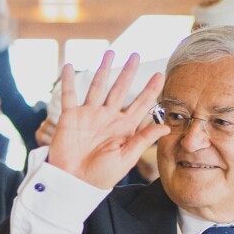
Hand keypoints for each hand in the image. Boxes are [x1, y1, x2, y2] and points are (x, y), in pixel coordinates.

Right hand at [44, 51, 164, 189]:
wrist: (74, 181)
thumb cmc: (101, 175)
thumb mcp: (126, 158)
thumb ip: (143, 140)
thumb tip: (165, 126)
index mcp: (124, 128)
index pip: (141, 104)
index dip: (151, 90)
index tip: (161, 75)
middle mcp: (108, 118)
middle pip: (120, 89)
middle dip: (128, 72)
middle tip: (135, 55)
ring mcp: (89, 115)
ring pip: (97, 87)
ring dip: (103, 69)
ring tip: (109, 52)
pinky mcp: (70, 117)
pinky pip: (69, 95)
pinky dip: (68, 81)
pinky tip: (69, 66)